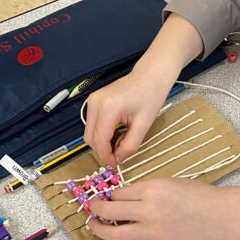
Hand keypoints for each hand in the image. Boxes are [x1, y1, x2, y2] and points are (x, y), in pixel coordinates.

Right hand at [83, 14, 204, 165]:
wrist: (150, 75)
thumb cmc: (151, 97)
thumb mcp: (144, 125)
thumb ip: (129, 145)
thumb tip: (118, 160)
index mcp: (108, 108)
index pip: (99, 140)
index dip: (106, 156)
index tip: (115, 164)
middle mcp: (95, 103)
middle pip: (90, 138)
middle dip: (103, 150)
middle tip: (119, 156)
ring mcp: (92, 100)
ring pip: (89, 132)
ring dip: (102, 142)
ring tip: (120, 143)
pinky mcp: (93, 100)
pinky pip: (92, 123)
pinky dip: (101, 132)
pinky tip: (116, 133)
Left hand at [88, 180, 239, 239]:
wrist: (218, 214)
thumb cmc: (197, 195)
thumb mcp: (168, 182)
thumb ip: (145, 189)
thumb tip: (121, 197)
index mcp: (151, 190)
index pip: (117, 193)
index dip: (108, 195)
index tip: (105, 196)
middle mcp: (149, 211)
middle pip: (109, 212)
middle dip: (95, 209)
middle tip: (93, 208)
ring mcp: (153, 232)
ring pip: (114, 235)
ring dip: (99, 230)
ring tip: (95, 227)